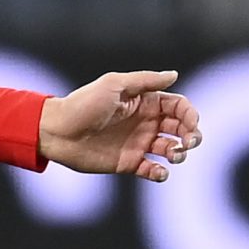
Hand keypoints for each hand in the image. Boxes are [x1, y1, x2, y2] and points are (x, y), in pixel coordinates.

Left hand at [39, 70, 203, 181]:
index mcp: (145, 102)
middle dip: (191, 135)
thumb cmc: (84, 103)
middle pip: (180, 128)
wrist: (57, 131)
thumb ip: (145, 81)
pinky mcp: (128, 163)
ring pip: (170, 150)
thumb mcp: (115, 85)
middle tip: (188, 143)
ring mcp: (138, 143)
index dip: (190, 114)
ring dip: (179, 154)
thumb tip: (174, 74)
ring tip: (173, 155)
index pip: (178, 106)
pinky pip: (152, 170)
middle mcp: (145, 122)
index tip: (191, 124)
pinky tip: (159, 172)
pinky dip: (161, 173)